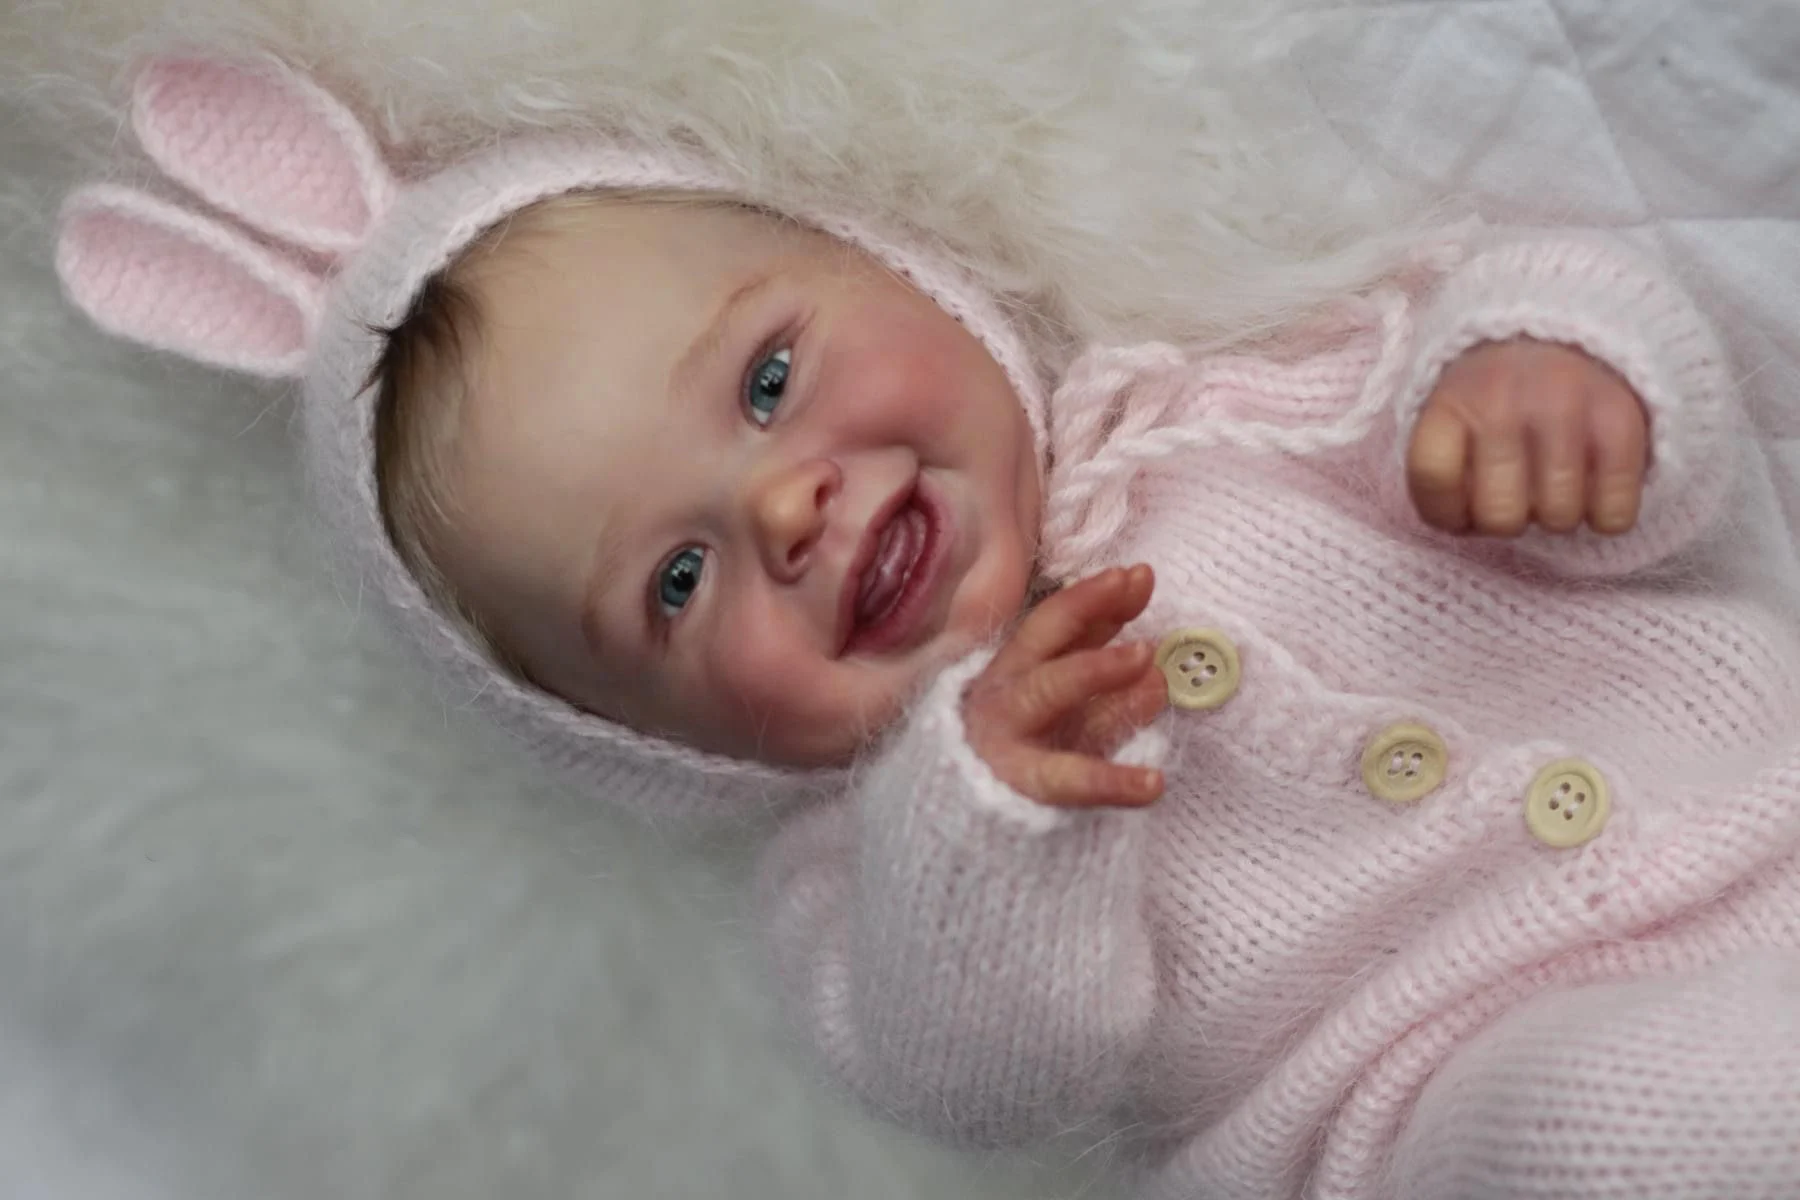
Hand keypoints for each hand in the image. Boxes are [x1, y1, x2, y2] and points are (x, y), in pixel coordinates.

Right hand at [963, 564, 1168, 808]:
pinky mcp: (1021, 787)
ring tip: (1152, 673)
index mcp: (1013, 670)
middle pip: (1043, 643)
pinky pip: (1066, 781)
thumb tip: (1144, 615)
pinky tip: (1153, 783)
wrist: (961, 824)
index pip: (1051, 623)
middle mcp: (1005, 696)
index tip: (1135, 576)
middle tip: (1133, 589)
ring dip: (1094, 673)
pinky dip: (1111, 783)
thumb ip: (1094, 653)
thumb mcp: (1056, 696)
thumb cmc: (1018, 749)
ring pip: (1046, 695)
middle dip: (1087, 614)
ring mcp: (1008, 739)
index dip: (1091, 596)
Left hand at [1407, 339, 1648, 536]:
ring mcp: (1566, 409)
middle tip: (1518, 491)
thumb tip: (1463, 524)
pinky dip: (1606, 513)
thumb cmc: (1499, 400)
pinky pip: (1613, 515)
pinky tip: (1595, 483)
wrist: (1574, 335)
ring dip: (1557, 514)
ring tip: (1555, 480)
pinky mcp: (1621, 425)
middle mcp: (1505, 401)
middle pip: (1500, 516)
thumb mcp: (1450, 418)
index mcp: (1451, 400)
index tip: (1461, 503)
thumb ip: (1441, 471)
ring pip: (1559, 519)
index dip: (1445, 509)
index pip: (1432, 477)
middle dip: (1508, 518)